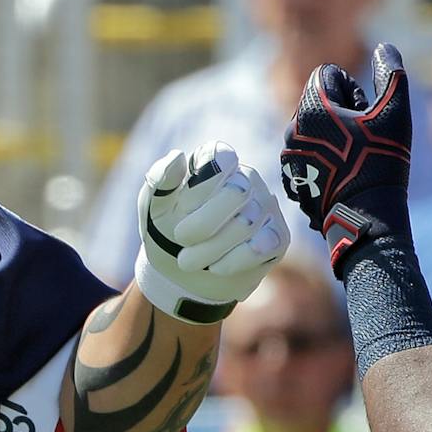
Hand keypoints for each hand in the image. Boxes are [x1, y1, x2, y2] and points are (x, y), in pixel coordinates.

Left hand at [133, 141, 288, 322]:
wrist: (180, 275)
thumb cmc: (167, 231)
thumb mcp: (153, 206)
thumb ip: (161, 179)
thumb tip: (179, 156)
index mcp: (216, 162)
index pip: (220, 158)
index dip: (199, 187)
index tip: (182, 208)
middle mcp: (246, 179)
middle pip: (237, 192)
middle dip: (203, 222)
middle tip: (180, 239)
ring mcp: (265, 207)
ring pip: (247, 223)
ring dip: (211, 248)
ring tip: (187, 261)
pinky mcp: (277, 238)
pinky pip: (262, 247)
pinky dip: (233, 261)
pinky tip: (216, 267)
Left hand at [280, 42, 413, 273]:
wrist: (365, 216)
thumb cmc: (381, 162)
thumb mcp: (394, 112)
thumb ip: (391, 74)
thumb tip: (386, 46)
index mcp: (312, 107)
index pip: (328, 74)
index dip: (352, 89)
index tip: (365, 114)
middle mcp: (293, 127)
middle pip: (319, 101)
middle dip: (342, 112)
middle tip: (362, 138)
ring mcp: (289, 155)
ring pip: (313, 128)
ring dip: (333, 135)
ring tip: (353, 158)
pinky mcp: (291, 176)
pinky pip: (307, 152)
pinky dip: (323, 157)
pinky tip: (342, 174)